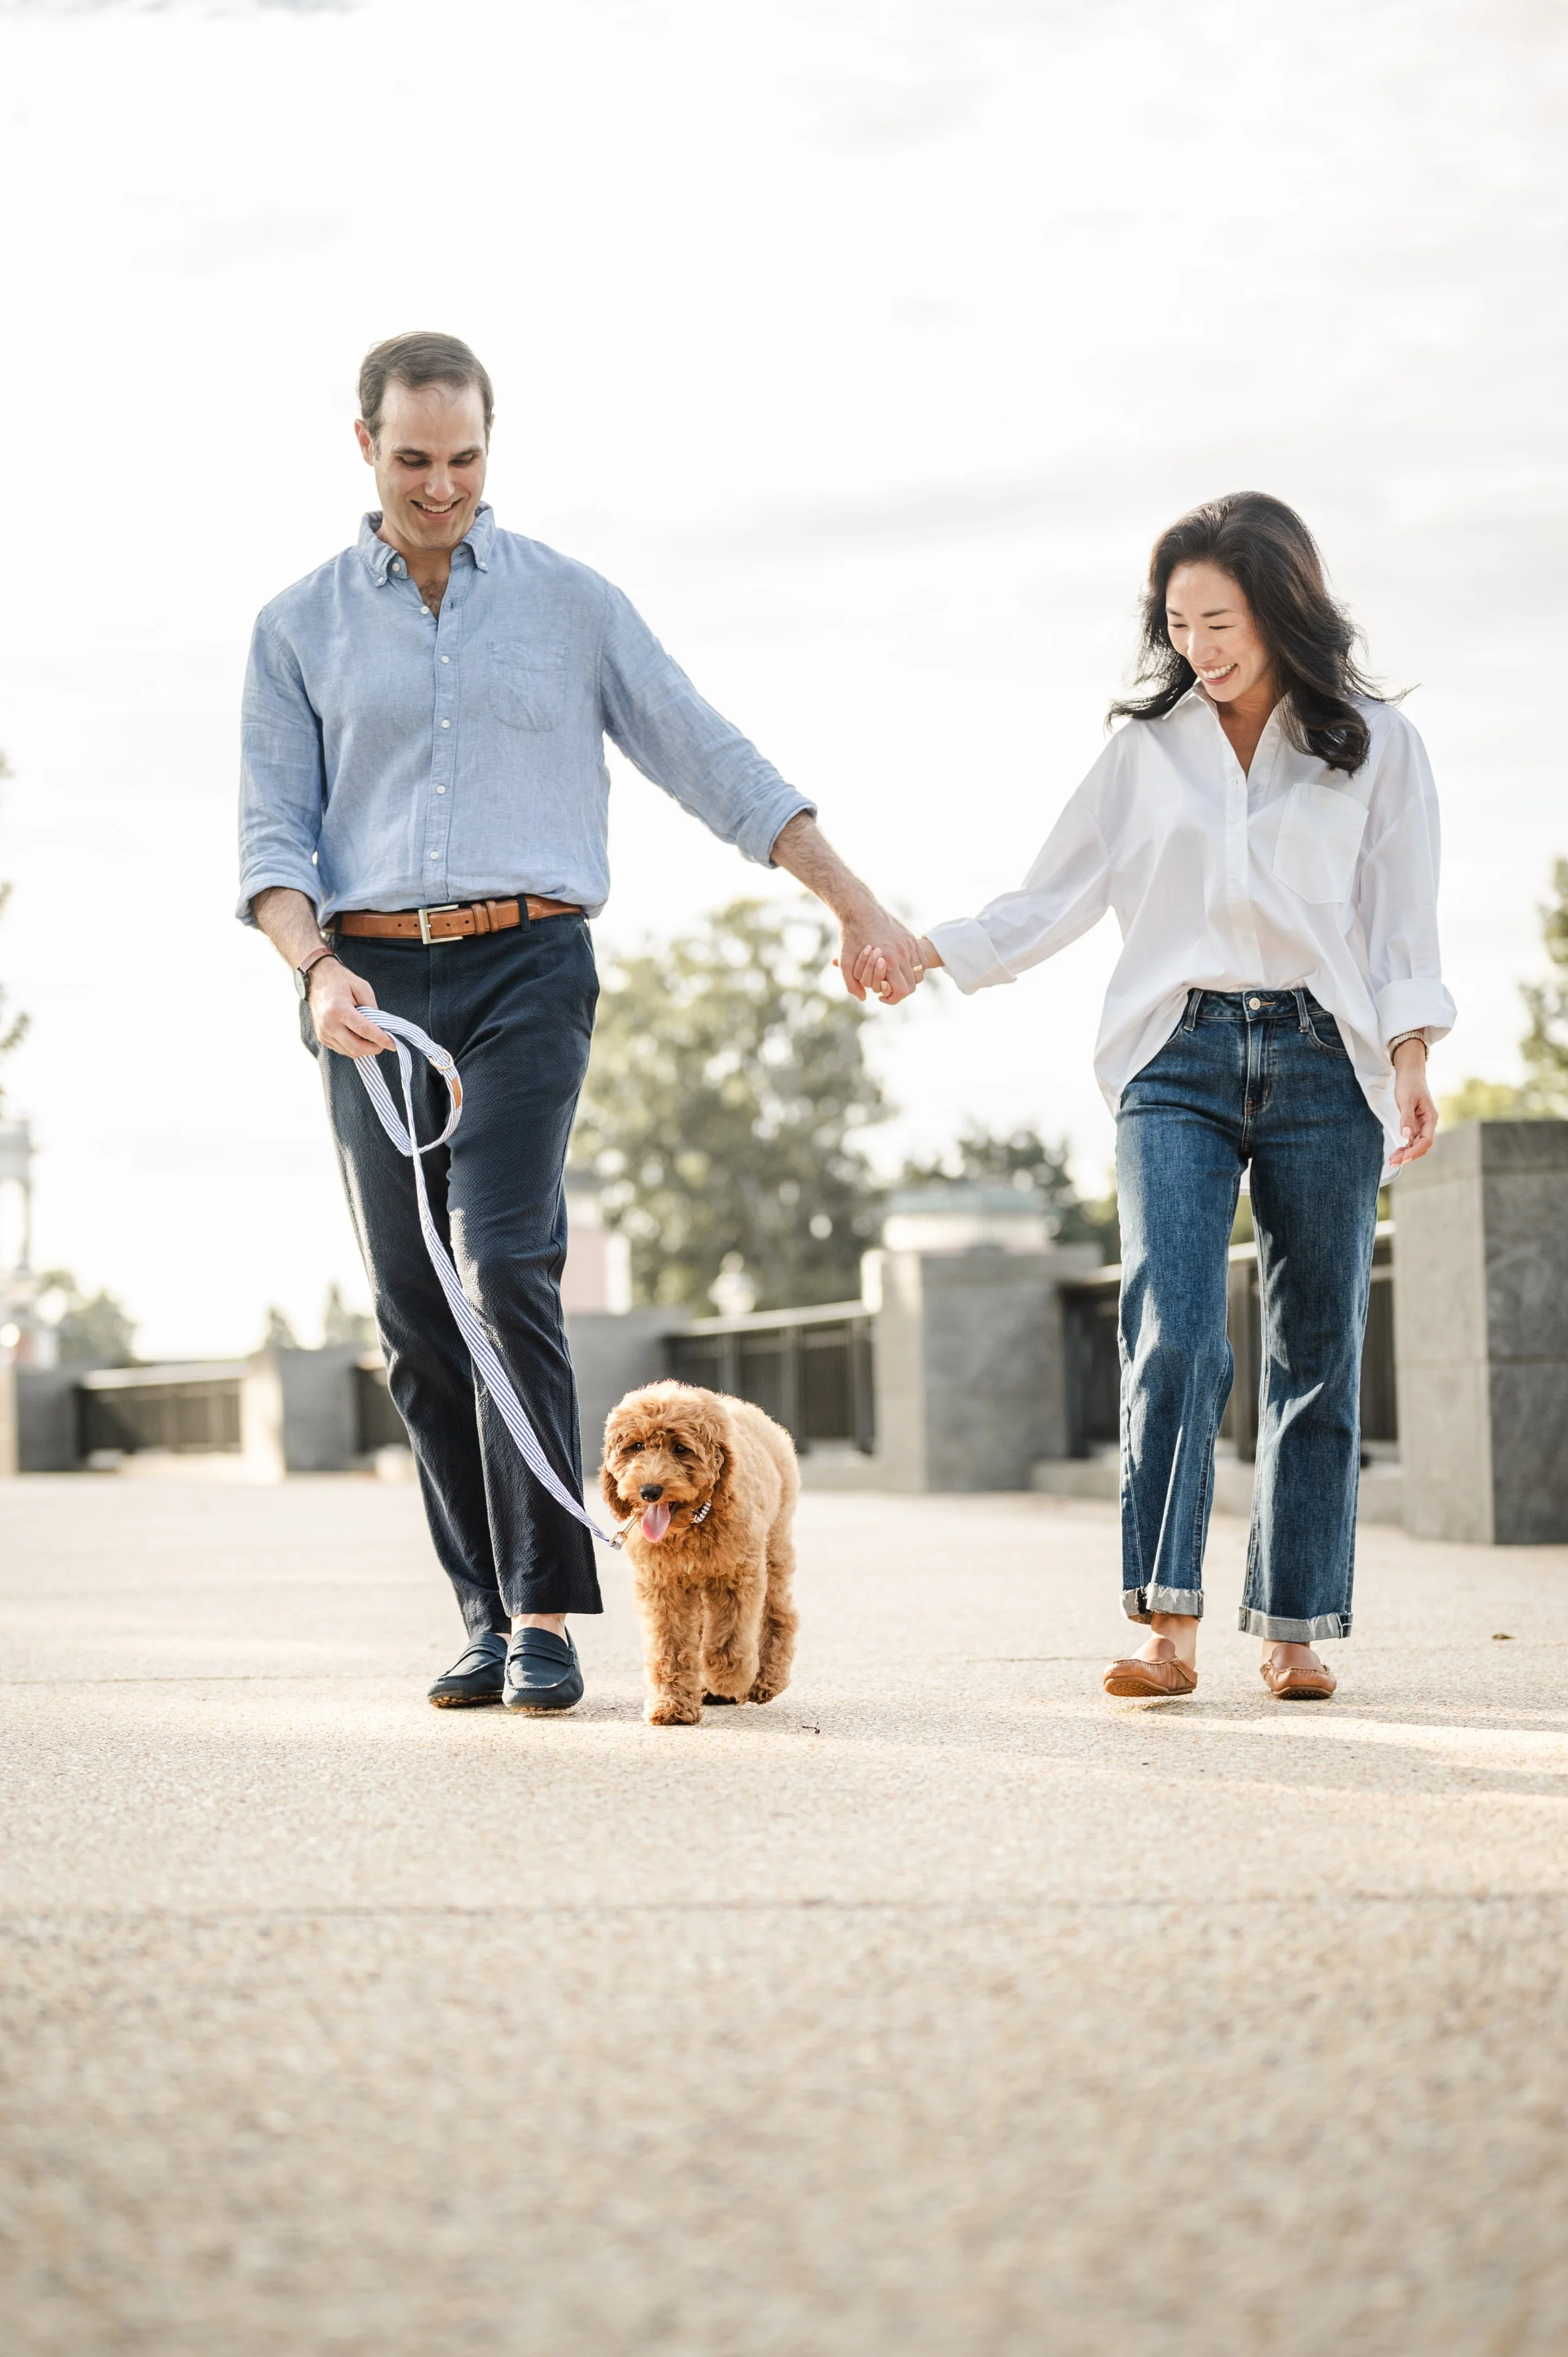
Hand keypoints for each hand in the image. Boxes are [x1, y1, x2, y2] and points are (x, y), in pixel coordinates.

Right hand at [308, 958, 394, 1056]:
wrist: (317, 979)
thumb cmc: (341, 981)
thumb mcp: (362, 987)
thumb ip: (372, 1007)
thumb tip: (380, 1027)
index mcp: (339, 1009)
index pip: (363, 1030)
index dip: (380, 1039)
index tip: (393, 1044)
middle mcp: (329, 1024)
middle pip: (356, 1047)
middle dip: (374, 1049)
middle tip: (384, 1044)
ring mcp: (323, 1032)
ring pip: (350, 1052)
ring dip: (365, 1049)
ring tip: (372, 1039)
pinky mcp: (322, 1037)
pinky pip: (342, 1050)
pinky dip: (354, 1048)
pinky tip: (359, 1038)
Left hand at [834, 908, 925, 1003]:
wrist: (860, 909)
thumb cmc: (851, 935)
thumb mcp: (845, 962)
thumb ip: (852, 984)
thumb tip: (864, 998)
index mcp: (888, 961)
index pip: (902, 991)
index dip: (893, 998)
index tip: (882, 996)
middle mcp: (903, 954)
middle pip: (912, 985)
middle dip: (900, 991)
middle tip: (887, 987)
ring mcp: (909, 945)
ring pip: (919, 974)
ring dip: (909, 980)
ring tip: (895, 978)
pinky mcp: (911, 938)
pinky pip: (922, 960)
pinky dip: (915, 968)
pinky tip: (902, 967)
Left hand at [1388, 1039, 1436, 1165]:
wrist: (1410, 1073)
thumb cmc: (1409, 1084)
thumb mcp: (1406, 1100)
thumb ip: (1406, 1118)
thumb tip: (1406, 1135)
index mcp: (1430, 1118)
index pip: (1426, 1141)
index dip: (1415, 1151)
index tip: (1403, 1158)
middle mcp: (1428, 1123)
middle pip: (1421, 1145)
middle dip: (1408, 1155)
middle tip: (1393, 1162)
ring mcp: (1422, 1124)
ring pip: (1416, 1144)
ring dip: (1405, 1153)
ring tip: (1392, 1160)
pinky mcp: (1415, 1123)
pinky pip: (1411, 1139)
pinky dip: (1404, 1147)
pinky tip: (1396, 1152)